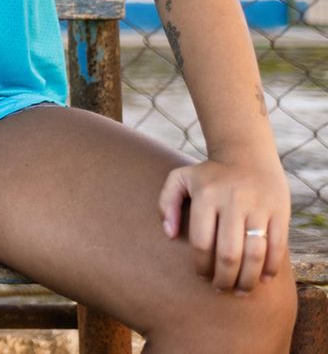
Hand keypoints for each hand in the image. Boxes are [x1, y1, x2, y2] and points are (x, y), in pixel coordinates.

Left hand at [158, 153, 289, 294]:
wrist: (247, 155)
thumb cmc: (209, 175)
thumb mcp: (180, 178)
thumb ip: (166, 203)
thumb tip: (169, 234)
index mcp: (206, 195)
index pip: (202, 242)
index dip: (202, 265)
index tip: (201, 276)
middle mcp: (233, 201)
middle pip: (229, 253)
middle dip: (224, 278)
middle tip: (220, 288)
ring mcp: (258, 207)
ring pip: (255, 253)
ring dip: (248, 279)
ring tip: (240, 290)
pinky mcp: (279, 212)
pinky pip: (278, 246)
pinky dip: (272, 268)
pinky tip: (264, 279)